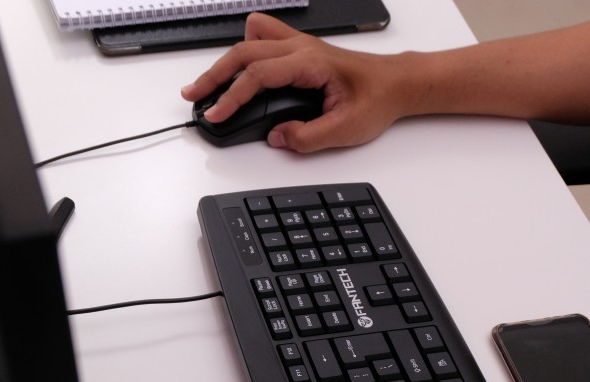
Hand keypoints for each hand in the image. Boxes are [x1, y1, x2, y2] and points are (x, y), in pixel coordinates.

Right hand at [180, 13, 410, 151]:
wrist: (395, 84)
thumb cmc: (376, 100)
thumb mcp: (346, 129)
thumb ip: (309, 136)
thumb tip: (277, 136)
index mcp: (310, 63)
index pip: (258, 75)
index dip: (232, 96)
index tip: (216, 115)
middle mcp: (300, 48)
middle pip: (243, 52)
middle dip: (214, 76)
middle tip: (194, 98)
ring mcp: (298, 45)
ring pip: (249, 40)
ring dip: (226, 62)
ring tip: (209, 88)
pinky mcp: (298, 50)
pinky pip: (262, 37)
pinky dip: (245, 52)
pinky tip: (240, 73)